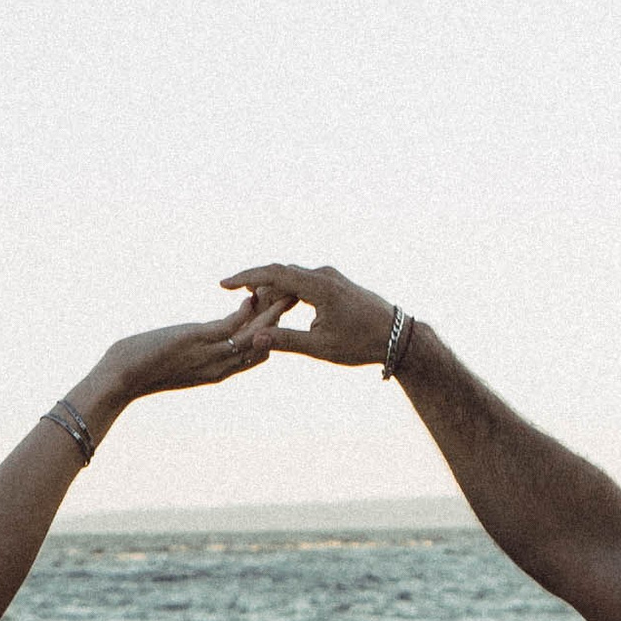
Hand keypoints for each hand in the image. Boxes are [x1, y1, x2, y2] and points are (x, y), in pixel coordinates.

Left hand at [92, 300, 285, 407]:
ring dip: (271, 315)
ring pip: (253, 335)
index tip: (280, 319)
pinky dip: (246, 311)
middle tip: (293, 302)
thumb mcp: (175, 362)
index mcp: (217, 372)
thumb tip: (190, 343)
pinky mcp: (197, 341)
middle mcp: (219, 367)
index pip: (255, 357)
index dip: (270, 338)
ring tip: (285, 295)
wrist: (121, 379)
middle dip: (278, 323)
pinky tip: (252, 296)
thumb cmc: (140, 369)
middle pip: (262, 346)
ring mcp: (210, 355)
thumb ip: (193, 353)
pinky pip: (232, 326)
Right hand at [219, 262, 399, 366]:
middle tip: (240, 307)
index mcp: (319, 287)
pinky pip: (304, 281)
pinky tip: (281, 307)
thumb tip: (253, 339)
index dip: (246, 277)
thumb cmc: (362, 343)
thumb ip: (286, 340)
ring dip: (272, 291)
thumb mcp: (321, 347)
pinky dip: (287, 292)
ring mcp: (331, 277)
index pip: (274, 273)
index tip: (224, 284)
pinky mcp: (335, 283)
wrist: (397, 336)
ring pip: (292, 278)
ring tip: (257, 311)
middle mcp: (324, 275)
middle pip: (280, 274)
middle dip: (257, 288)